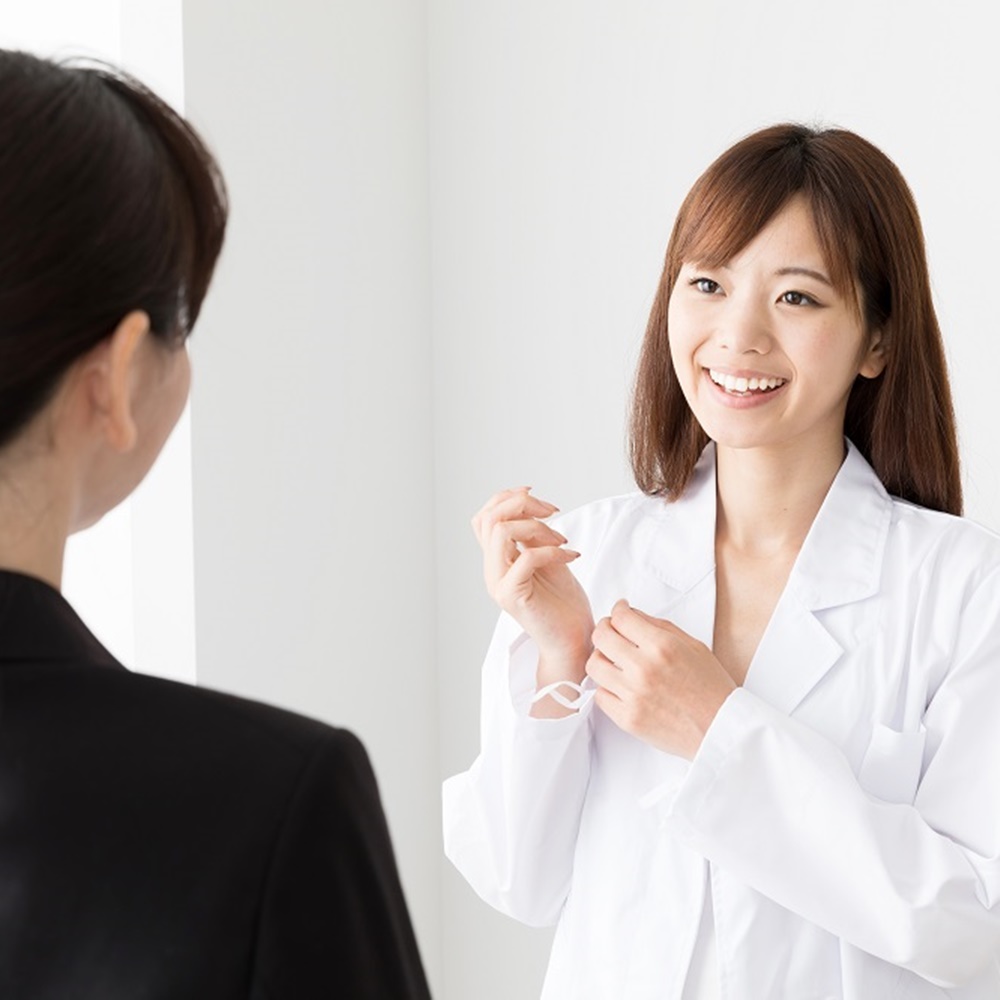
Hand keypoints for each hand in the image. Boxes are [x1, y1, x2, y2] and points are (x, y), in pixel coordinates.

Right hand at [472, 487, 594, 678]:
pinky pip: (527, 557)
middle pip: (489, 518)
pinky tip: (571, 555)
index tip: (536, 496)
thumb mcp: (548, 557)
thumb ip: (533, 536)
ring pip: (501, 532)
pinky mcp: (513, 596)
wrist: (573, 640)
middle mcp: (492, 570)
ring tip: (561, 538)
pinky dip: (553, 550)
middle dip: (523, 504)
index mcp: (497, 560)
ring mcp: (499, 583)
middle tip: (553, 512)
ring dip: (537, 526)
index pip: (484, 517)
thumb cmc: (563, 603)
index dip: (507, 497)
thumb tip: (530, 507)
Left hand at [586, 600, 735, 758]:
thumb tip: (631, 614)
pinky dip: (606, 687)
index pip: (620, 618)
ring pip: (593, 665)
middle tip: (611, 632)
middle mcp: (644, 668)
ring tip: (612, 660)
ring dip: (601, 658)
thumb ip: (659, 626)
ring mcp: (633, 695)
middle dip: (604, 629)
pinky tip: (618, 684)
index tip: (619, 612)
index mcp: (662, 646)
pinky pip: (599, 695)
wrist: (720, 728)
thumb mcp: (692, 645)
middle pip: (601, 637)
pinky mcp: (627, 718)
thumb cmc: (710, 687)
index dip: (617, 610)